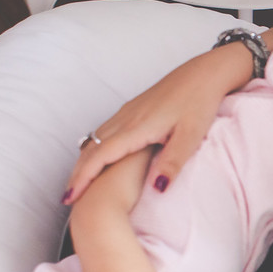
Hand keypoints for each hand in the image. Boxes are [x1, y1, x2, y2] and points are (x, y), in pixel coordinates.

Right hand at [63, 21, 272, 203]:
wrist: (205, 73)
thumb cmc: (200, 103)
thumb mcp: (191, 136)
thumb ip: (172, 162)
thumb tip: (157, 190)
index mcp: (137, 127)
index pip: (100, 156)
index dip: (83, 178)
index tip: (70, 198)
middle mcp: (126, 118)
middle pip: (91, 149)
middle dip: (77, 174)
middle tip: (68, 198)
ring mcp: (127, 112)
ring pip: (95, 138)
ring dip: (83, 161)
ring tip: (78, 184)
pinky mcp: (132, 109)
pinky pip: (104, 130)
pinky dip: (93, 148)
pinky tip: (97, 158)